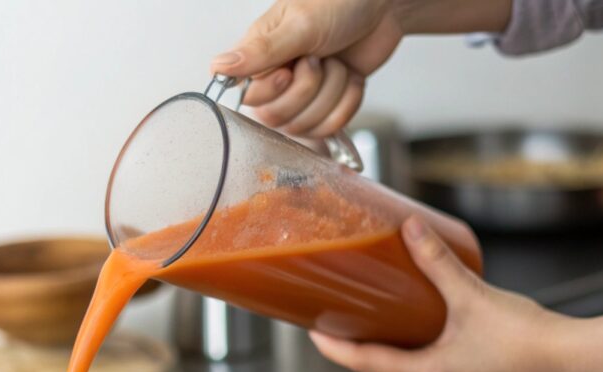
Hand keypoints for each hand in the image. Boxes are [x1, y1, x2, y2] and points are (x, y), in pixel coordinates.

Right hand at [210, 0, 513, 137]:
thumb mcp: (300, 24)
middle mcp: (275, 79)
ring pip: (305, 126)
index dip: (275, 90)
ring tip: (337, 64)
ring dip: (332, 93)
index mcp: (259, 55)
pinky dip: (347, 103)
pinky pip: (329, 129)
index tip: (292, 67)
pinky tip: (350, 79)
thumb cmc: (341, 3)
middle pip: (276, 119)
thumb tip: (217, 67)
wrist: (385, 7)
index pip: (250, 100)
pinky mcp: (325, 107)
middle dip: (309, 91)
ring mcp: (301, 96)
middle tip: (321, 60)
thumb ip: (260, 51)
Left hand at [310, 217, 602, 371]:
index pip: (367, 364)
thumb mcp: (473, 294)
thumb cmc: (528, 335)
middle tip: (349, 334)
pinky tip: (425, 344)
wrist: (573, 358)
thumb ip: (437, 261)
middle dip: (360, 365)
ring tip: (385, 336)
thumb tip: (410, 228)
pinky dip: (416, 371)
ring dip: (388, 371)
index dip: (335, 348)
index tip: (313, 334)